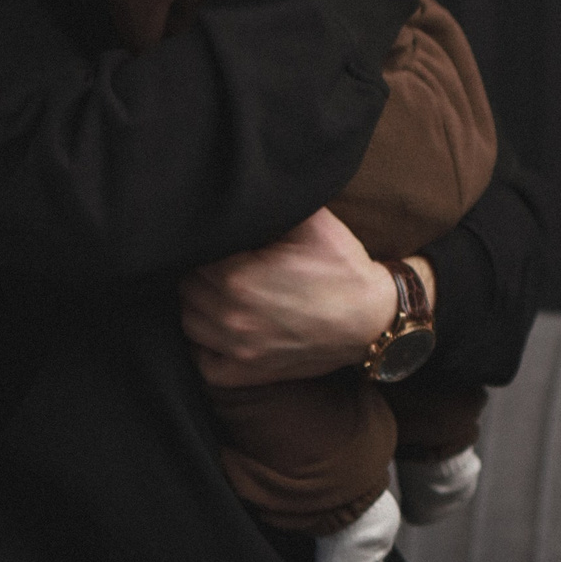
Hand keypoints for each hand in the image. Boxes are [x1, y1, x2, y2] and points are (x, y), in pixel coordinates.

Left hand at [180, 211, 431, 387]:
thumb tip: (240, 189)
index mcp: (238, 277)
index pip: (194, 254)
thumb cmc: (343, 268)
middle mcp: (230, 317)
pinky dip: (202, 345)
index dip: (206, 242)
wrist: (374, 320)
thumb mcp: (311, 221)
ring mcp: (237, 350)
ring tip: (216, 287)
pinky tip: (215, 326)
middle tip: (220, 258)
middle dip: (198, 269)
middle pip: (186, 285)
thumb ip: (269, 204)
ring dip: (196, 302)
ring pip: (187, 320)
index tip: (222, 238)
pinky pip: (202, 363)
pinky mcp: (247, 373)